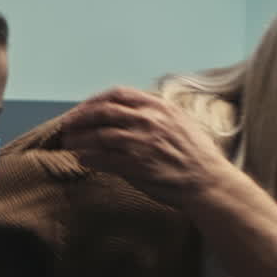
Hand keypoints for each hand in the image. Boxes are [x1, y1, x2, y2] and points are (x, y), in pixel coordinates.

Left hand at [60, 87, 236, 205]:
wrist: (208, 182)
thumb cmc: (199, 156)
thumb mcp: (182, 123)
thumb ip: (159, 115)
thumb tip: (136, 113)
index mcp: (159, 107)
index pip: (118, 94)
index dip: (96, 100)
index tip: (86, 108)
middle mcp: (148, 120)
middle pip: (103, 111)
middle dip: (81, 117)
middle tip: (68, 125)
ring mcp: (141, 143)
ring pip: (98, 135)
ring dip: (79, 139)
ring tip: (68, 143)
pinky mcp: (136, 165)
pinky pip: (103, 158)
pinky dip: (88, 158)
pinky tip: (82, 159)